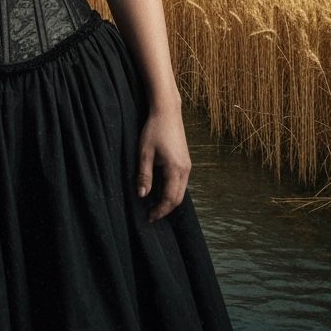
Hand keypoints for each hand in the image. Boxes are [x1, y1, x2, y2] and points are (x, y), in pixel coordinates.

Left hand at [136, 105, 190, 222]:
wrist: (167, 112)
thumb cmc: (153, 130)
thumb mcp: (144, 153)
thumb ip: (144, 175)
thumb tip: (142, 195)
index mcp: (175, 170)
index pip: (170, 199)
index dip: (160, 211)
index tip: (149, 217)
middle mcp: (185, 170)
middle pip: (178, 198)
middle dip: (166, 209)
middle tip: (151, 215)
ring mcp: (188, 166)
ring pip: (181, 191)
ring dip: (170, 201)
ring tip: (155, 205)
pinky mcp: (186, 161)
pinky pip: (182, 183)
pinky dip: (173, 191)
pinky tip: (162, 191)